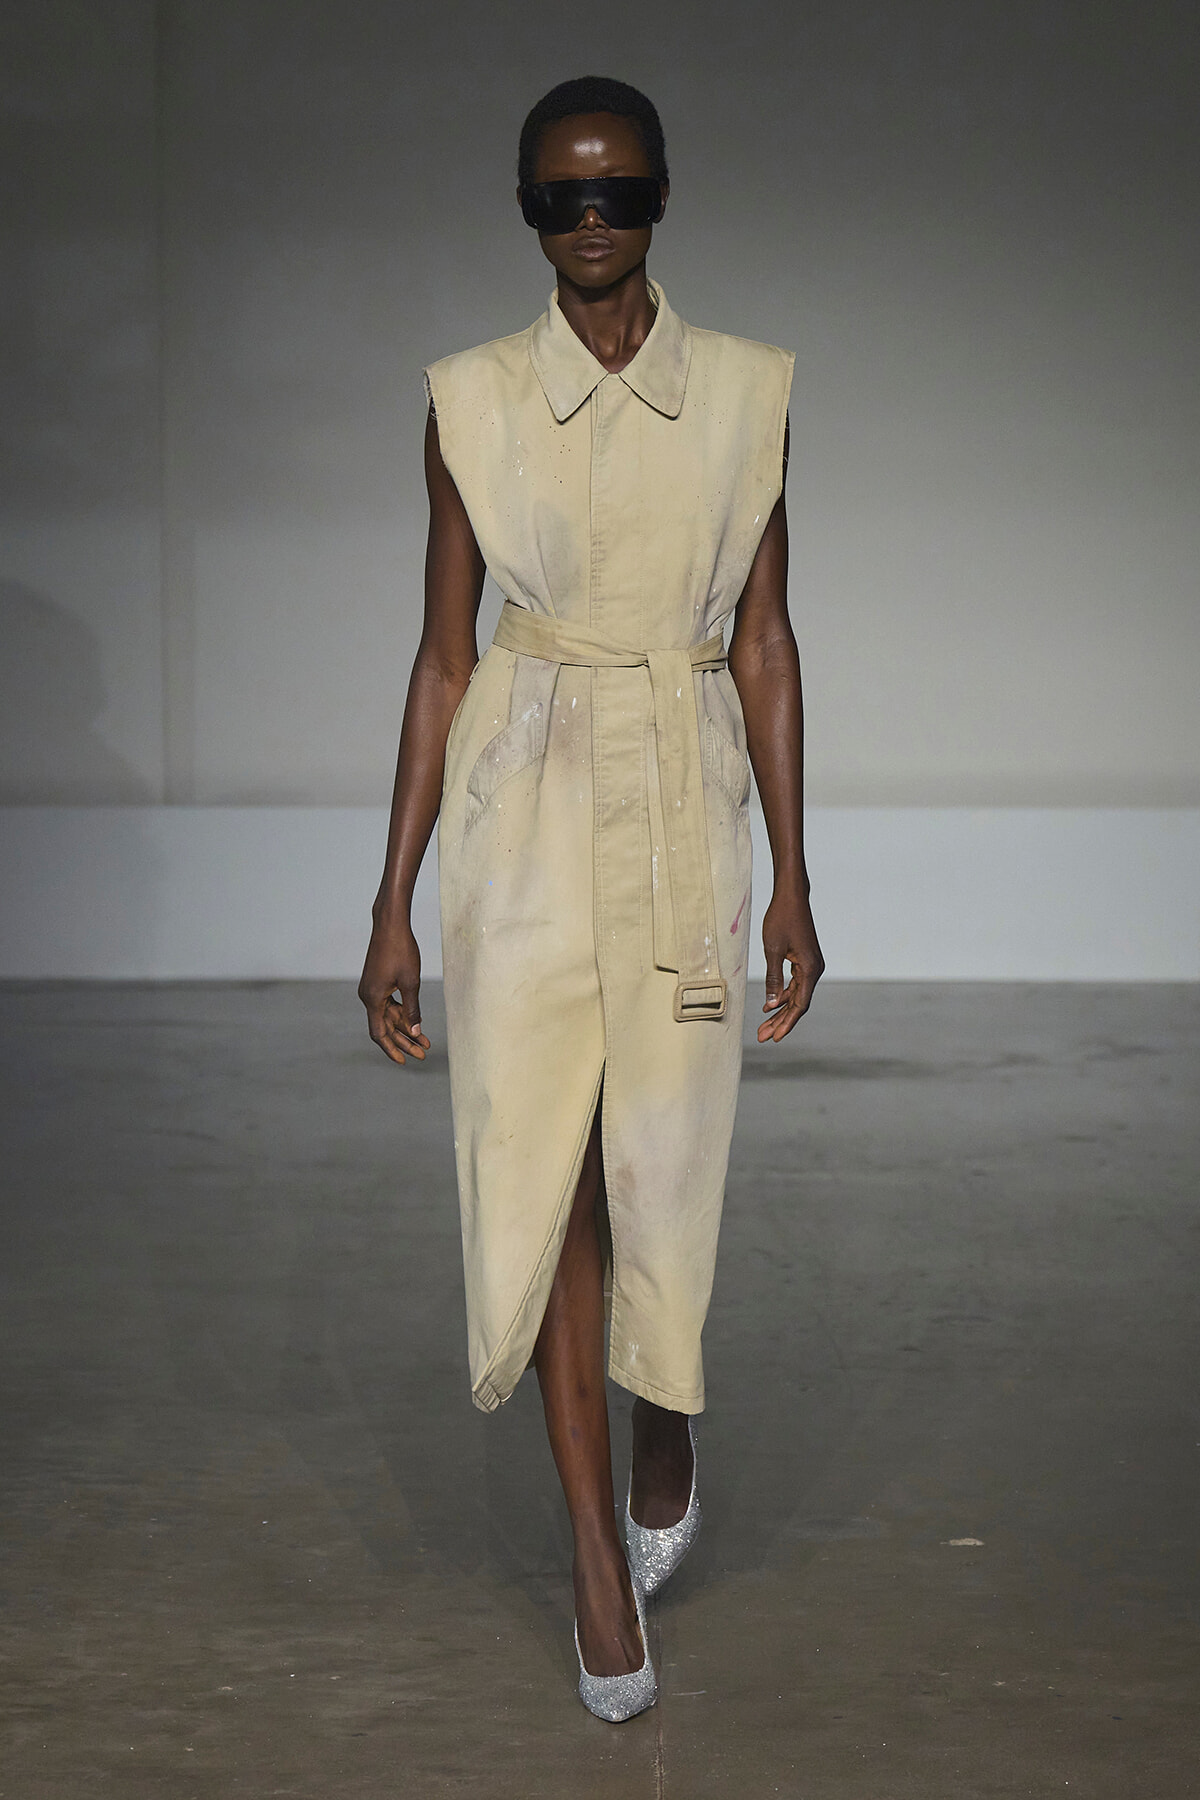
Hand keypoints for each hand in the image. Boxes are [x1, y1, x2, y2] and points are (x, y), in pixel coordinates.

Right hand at [358, 912, 430, 1064]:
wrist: (390, 924)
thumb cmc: (401, 950)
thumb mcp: (411, 982)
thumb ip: (412, 1009)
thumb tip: (416, 1031)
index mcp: (372, 999)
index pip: (379, 1034)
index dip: (392, 1049)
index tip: (405, 1061)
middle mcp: (368, 996)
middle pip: (385, 1027)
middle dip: (404, 1041)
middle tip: (423, 1053)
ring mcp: (371, 989)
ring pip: (388, 1016)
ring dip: (405, 1028)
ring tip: (425, 1041)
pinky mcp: (377, 982)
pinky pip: (389, 1004)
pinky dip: (402, 1013)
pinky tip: (417, 1021)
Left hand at [758, 885, 823, 1042]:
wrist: (791, 896)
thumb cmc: (781, 919)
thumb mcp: (772, 950)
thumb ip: (772, 978)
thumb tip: (771, 1004)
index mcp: (810, 969)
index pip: (800, 1005)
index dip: (787, 1023)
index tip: (775, 1038)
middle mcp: (814, 970)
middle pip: (798, 1003)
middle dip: (781, 1021)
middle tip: (763, 1037)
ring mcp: (811, 965)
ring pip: (796, 995)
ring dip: (780, 1010)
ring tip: (763, 1026)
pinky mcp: (804, 960)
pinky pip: (795, 984)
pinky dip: (782, 995)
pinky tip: (770, 1006)